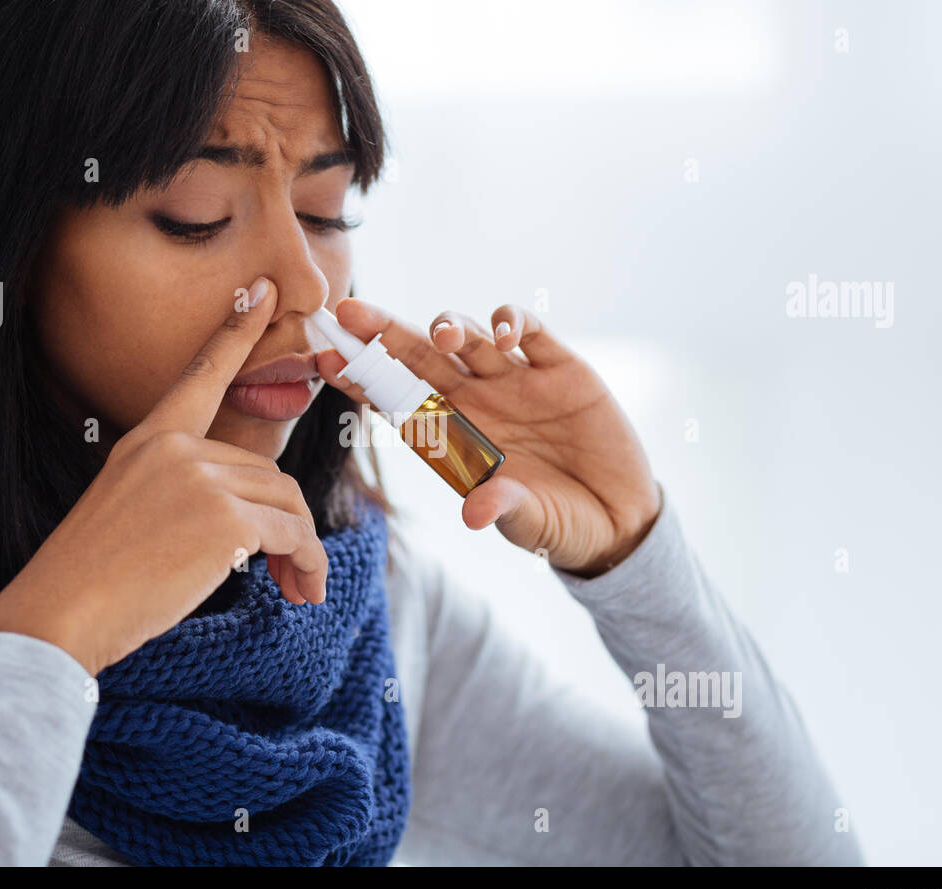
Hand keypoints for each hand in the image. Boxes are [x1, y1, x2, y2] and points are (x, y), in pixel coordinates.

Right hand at [0, 277, 328, 675]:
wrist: (59, 614)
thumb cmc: (91, 578)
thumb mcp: (129, 510)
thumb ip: (180, 491)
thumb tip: (244, 515)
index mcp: (148, 439)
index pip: (200, 374)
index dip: (236, 333)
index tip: (264, 291)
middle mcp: (176, 449)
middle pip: (267, 473)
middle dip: (288, 524)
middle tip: (293, 576)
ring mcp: (200, 478)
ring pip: (287, 503)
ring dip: (301, 549)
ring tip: (298, 589)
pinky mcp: (224, 518)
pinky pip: (292, 534)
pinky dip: (306, 563)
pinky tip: (299, 590)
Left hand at [316, 299, 660, 577]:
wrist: (617, 520)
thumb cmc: (556, 524)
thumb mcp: (527, 522)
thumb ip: (501, 507)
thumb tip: (474, 511)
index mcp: (451, 437)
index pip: (395, 399)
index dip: (361, 378)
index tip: (325, 360)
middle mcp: (475, 401)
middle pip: (420, 356)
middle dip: (384, 333)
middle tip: (349, 311)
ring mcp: (515, 380)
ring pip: (469, 337)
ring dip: (450, 327)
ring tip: (445, 334)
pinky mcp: (560, 368)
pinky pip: (532, 333)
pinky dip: (514, 324)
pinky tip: (505, 337)